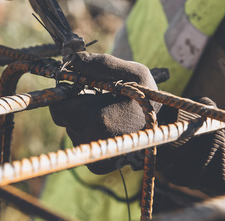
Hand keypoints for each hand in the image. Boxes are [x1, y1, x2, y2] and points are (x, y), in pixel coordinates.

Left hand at [49, 52, 162, 173]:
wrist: (166, 131)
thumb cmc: (149, 98)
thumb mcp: (133, 72)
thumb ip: (101, 64)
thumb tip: (72, 59)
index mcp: (97, 117)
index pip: (58, 107)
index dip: (64, 94)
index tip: (76, 87)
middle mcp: (91, 140)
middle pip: (64, 119)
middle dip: (75, 105)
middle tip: (94, 98)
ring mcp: (94, 155)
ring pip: (73, 131)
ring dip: (83, 120)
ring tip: (107, 113)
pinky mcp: (96, 166)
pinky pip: (82, 144)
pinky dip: (90, 134)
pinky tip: (109, 128)